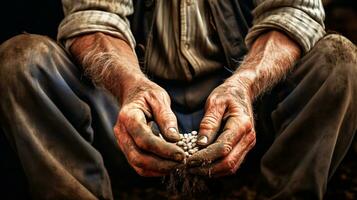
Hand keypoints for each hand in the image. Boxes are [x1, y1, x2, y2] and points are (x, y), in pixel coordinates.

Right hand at [70, 33, 185, 176]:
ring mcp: (122, 142)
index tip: (182, 154)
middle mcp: (121, 132)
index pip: (144, 139)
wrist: (132, 92)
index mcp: (128, 117)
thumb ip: (167, 117)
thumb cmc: (147, 94)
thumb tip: (174, 139)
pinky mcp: (127, 148)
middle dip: (162, 164)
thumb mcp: (159, 98)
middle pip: (138, 157)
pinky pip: (138, 165)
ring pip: (137, 164)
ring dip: (158, 169)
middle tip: (182, 162)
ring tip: (177, 165)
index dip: (164, 150)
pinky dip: (153, 169)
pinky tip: (168, 165)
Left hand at [187, 78, 255, 176]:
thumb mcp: (215, 102)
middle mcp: (248, 137)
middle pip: (228, 162)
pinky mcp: (244, 148)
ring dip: (212, 171)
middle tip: (189, 168)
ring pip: (231, 167)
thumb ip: (209, 122)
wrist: (242, 92)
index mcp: (241, 124)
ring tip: (193, 169)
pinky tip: (203, 165)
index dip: (205, 157)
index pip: (223, 147)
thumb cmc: (226, 95)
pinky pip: (232, 164)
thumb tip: (201, 143)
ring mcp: (248, 144)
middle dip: (207, 168)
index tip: (189, 159)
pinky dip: (217, 169)